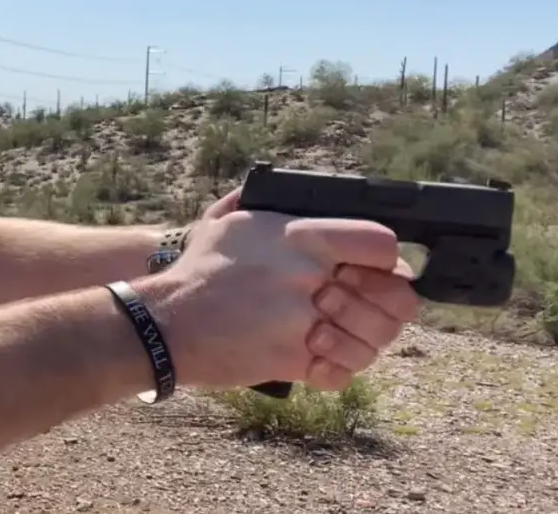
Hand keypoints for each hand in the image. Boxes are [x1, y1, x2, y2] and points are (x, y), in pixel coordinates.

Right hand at [147, 187, 419, 390]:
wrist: (164, 323)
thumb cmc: (195, 271)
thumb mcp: (225, 221)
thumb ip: (258, 204)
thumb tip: (269, 185)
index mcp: (301, 238)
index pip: (382, 245)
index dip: (388, 259)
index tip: (378, 268)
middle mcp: (310, 278)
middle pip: (393, 298)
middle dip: (387, 305)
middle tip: (371, 308)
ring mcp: (305, 323)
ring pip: (374, 340)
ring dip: (364, 341)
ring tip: (341, 334)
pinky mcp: (294, 361)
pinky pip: (343, 372)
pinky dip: (339, 370)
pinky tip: (322, 359)